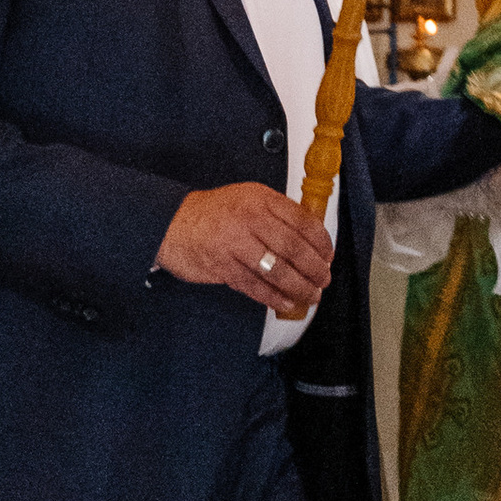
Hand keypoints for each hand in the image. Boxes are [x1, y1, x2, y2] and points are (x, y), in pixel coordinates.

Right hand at [156, 183, 332, 318]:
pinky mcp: (224, 267)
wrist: (172, 223)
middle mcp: (250, 219)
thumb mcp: (248, 198)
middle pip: (293, 247)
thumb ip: (277, 212)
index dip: (321, 241)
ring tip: (311, 294)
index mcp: (260, 199)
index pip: (301, 220)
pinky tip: (286, 302)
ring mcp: (236, 244)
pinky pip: (256, 286)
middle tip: (324, 278)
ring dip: (299, 286)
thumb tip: (310, 236)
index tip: (328, 255)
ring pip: (277, 270)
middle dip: (314, 268)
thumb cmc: (213, 212)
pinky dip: (274, 297)